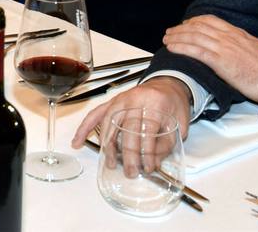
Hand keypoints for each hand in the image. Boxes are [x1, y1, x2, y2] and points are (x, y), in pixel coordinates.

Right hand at [72, 77, 191, 171]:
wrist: (167, 84)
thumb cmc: (173, 104)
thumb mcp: (179, 123)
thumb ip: (166, 143)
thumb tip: (152, 163)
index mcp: (155, 103)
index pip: (147, 130)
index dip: (147, 152)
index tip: (148, 167)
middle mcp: (134, 99)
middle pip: (127, 128)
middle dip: (128, 153)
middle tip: (130, 172)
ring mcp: (120, 100)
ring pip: (109, 123)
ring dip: (108, 146)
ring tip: (110, 163)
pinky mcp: (111, 102)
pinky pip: (95, 114)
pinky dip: (84, 128)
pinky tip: (77, 141)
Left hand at [162, 14, 257, 102]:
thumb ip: (244, 44)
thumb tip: (238, 46)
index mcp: (238, 33)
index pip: (211, 20)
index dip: (195, 21)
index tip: (186, 23)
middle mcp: (229, 37)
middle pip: (198, 27)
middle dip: (181, 28)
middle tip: (170, 32)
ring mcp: (224, 48)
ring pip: (194, 37)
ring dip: (177, 37)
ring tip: (166, 40)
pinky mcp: (221, 61)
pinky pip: (196, 51)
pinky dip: (182, 48)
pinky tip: (172, 48)